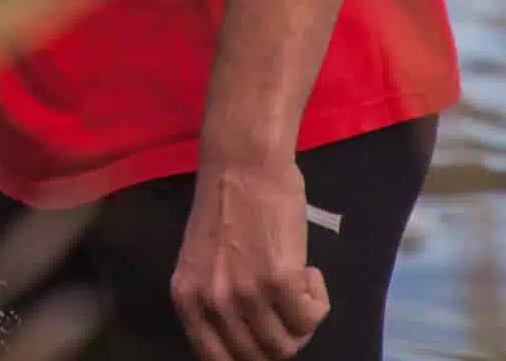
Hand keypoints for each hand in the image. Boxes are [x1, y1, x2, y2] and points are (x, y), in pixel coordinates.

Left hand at [171, 155, 329, 360]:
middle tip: (287, 307)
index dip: (246, 356)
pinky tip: (309, 272)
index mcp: (187, 299)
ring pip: (287, 345)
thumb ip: (213, 302)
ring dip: (301, 319)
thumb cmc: (227, 208)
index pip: (215, 359)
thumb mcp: (202, 264)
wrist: (243, 165)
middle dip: (280, 338)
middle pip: (258, 358)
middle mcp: (212, 302)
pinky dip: (318, 301)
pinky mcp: (280, 280)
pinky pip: (311, 318)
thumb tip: (242, 343)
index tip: (264, 339)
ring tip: (297, 284)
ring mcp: (245, 294)